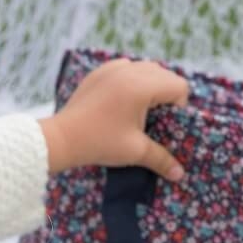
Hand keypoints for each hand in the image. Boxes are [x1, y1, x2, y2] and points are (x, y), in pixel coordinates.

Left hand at [41, 58, 189, 179]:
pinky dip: (131, 79)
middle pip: (164, 74)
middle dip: (166, 94)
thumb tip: (180, 175)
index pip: (178, 85)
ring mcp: (112, 68)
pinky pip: (125, 67)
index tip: (167, 122)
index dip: (180, 105)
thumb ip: (162, 160)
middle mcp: (129, 70)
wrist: (62, 138)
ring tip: (140, 109)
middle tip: (156, 117)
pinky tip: (122, 100)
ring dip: (150, 84)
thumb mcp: (135, 152)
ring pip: (145, 67)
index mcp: (142, 86)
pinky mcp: (99, 72)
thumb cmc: (100, 143)